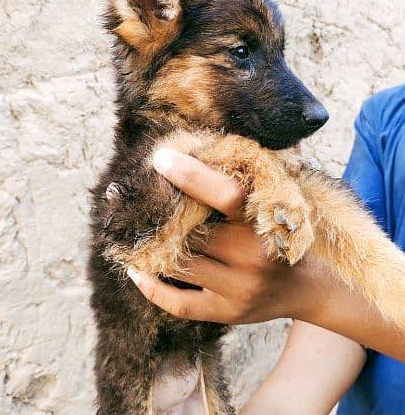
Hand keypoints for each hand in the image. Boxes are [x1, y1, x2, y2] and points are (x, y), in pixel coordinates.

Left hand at [126, 149, 404, 361]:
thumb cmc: (289, 230)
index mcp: (266, 223)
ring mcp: (239, 290)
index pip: (226, 195)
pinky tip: (135, 269)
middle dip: (158, 212)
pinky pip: (179, 304)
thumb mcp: (286, 196)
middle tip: (124, 194)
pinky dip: (152, 288)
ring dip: (149, 248)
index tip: (161, 158)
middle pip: (193, 232)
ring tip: (126, 229)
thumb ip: (269, 165)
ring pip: (180, 266)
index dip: (192, 175)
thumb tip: (263, 122)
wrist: (310, 288)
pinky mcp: (226, 313)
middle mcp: (253, 259)